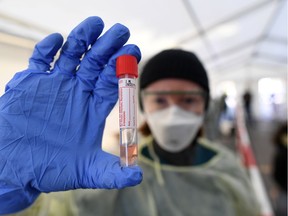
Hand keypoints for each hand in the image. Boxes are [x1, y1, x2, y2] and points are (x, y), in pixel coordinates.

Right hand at [0, 16, 141, 212]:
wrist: (15, 168)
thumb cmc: (51, 169)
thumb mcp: (87, 172)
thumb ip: (112, 173)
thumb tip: (138, 178)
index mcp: (93, 109)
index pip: (111, 83)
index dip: (122, 68)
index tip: (133, 51)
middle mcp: (78, 93)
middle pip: (96, 64)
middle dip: (108, 48)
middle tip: (121, 31)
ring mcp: (56, 85)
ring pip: (72, 56)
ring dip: (83, 39)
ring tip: (96, 23)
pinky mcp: (32, 82)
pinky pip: (41, 60)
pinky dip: (47, 50)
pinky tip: (57, 40)